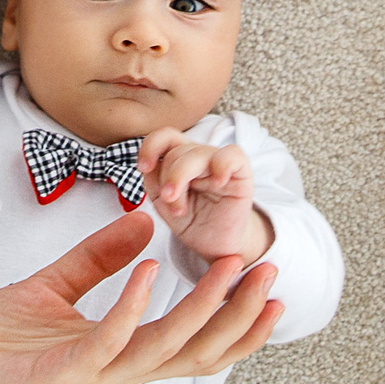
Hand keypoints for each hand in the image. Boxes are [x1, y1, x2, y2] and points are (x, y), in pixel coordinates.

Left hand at [0, 212, 280, 383]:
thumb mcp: (50, 289)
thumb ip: (98, 260)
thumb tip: (144, 224)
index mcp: (117, 353)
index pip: (191, 342)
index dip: (233, 317)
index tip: (265, 280)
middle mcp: (114, 370)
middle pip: (197, 349)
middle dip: (239, 313)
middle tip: (272, 272)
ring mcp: (92, 377)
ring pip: (166, 347)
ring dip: (203, 308)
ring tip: (231, 268)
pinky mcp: (62, 376)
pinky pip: (108, 340)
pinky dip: (133, 305)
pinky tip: (152, 270)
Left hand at [137, 130, 267, 263]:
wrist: (216, 246)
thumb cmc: (192, 222)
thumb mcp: (164, 203)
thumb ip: (153, 181)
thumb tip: (149, 166)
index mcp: (179, 160)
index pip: (165, 137)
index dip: (151, 146)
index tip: (143, 168)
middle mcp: (199, 158)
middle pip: (177, 151)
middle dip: (167, 178)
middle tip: (169, 203)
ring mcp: (219, 164)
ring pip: (198, 153)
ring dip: (182, 179)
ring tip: (180, 209)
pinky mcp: (241, 174)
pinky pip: (233, 155)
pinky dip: (222, 165)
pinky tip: (217, 183)